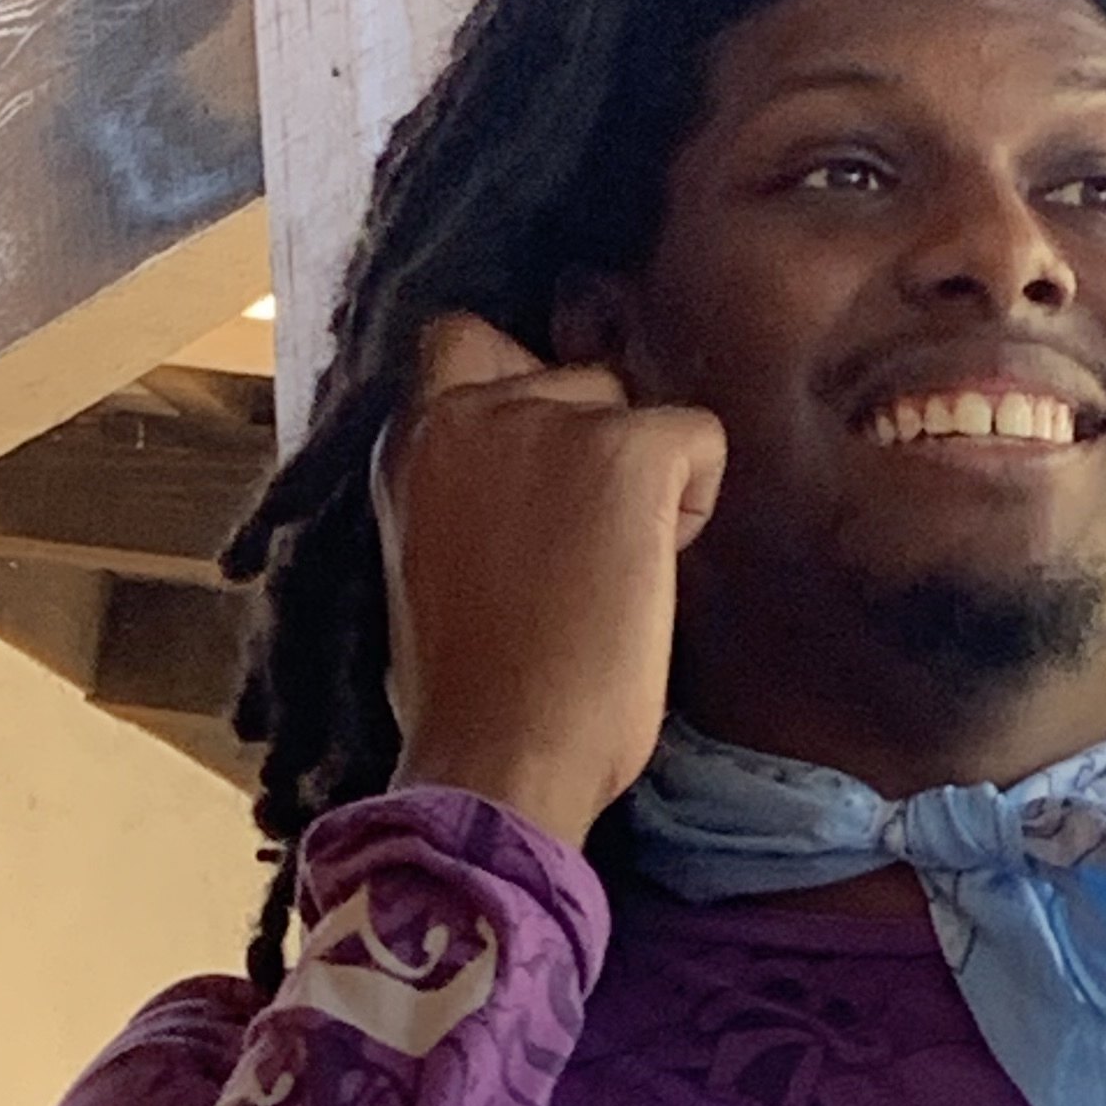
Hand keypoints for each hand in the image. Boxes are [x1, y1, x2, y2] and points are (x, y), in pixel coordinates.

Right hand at [374, 310, 724, 853]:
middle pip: (563, 375)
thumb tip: (522, 479)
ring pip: (625, 400)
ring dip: (638, 474)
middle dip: (586, 444)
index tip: (541, 477)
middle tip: (583, 549)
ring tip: (612, 574)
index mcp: (406, 442)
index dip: (521, 396)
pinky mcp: (623, 454)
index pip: (464, 346)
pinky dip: (698, 500)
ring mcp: (544, 422)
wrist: (497, 759)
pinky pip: (699, 436)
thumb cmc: (466, 700)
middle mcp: (464, 411)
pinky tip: (656, 576)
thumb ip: (458, 494)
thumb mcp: (426, 564)